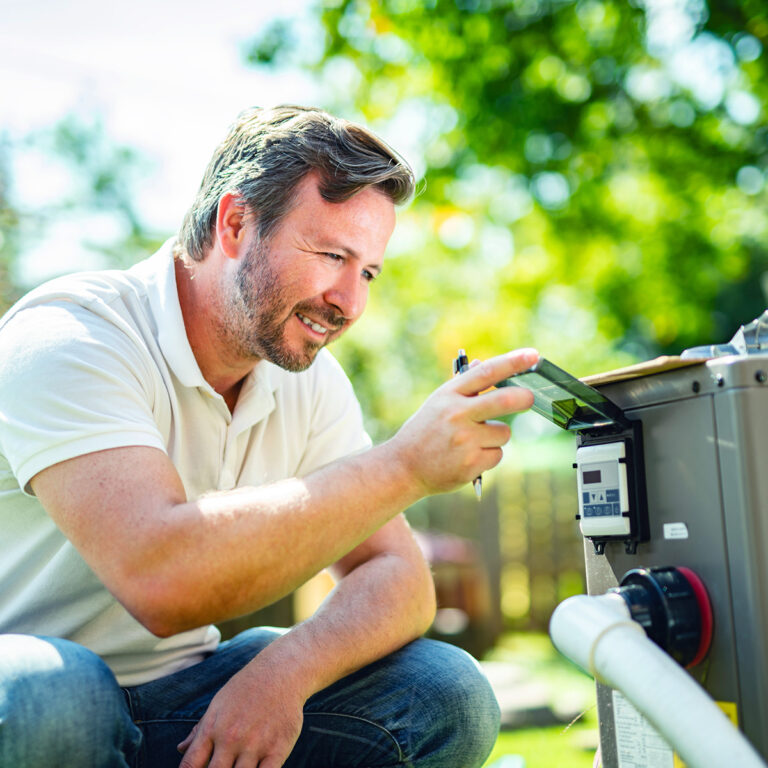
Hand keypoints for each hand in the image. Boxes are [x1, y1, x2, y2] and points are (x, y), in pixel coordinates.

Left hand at [177, 658, 304, 767]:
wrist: (281, 672)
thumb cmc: (246, 688)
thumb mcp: (219, 704)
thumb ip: (200, 730)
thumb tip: (181, 749)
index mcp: (212, 728)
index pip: (190, 765)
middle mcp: (231, 738)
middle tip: (222, 766)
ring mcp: (255, 745)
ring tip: (239, 766)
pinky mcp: (278, 749)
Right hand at [390, 348, 537, 494]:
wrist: (403, 467)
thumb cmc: (424, 431)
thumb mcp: (438, 403)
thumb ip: (463, 387)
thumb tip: (483, 365)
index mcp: (449, 395)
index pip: (486, 373)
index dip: (513, 362)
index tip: (533, 355)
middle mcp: (456, 414)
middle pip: (504, 401)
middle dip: (524, 398)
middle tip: (529, 398)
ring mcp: (464, 440)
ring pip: (503, 432)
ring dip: (496, 437)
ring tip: (472, 442)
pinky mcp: (470, 464)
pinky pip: (497, 455)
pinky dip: (488, 456)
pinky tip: (468, 457)